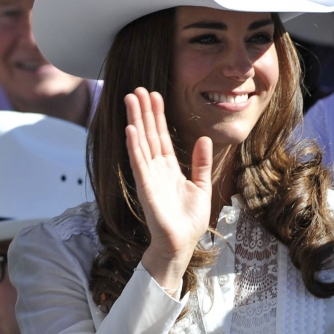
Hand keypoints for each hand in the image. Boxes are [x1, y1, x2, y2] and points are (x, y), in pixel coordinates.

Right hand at [124, 87, 213, 294]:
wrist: (181, 243)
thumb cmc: (189, 221)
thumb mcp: (201, 186)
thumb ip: (201, 163)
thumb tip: (203, 138)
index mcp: (169, 168)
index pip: (161, 136)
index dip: (157, 116)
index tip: (154, 95)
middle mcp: (156, 169)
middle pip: (148, 134)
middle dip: (143, 111)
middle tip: (138, 89)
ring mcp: (149, 176)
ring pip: (141, 142)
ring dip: (136, 120)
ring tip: (131, 99)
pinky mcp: (145, 187)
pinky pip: (138, 162)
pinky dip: (134, 146)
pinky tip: (130, 129)